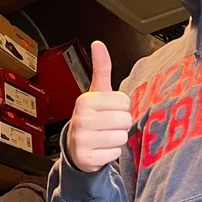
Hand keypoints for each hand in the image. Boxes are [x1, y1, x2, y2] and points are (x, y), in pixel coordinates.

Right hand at [66, 41, 131, 173]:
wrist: (76, 146)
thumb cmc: (92, 116)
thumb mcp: (97, 92)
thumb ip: (101, 68)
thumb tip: (98, 43)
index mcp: (85, 100)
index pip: (124, 102)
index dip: (121, 107)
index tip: (108, 110)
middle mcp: (81, 119)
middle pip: (125, 120)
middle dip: (120, 124)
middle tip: (107, 125)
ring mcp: (82, 140)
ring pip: (121, 137)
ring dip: (116, 139)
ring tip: (104, 136)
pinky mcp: (87, 158)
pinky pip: (115, 154)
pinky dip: (111, 153)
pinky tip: (100, 149)